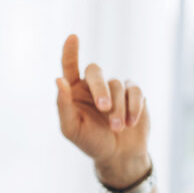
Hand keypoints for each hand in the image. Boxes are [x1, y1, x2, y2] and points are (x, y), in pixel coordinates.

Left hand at [56, 35, 150, 187]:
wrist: (118, 155)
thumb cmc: (90, 141)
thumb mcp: (71, 128)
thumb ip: (63, 105)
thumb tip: (58, 80)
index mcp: (74, 91)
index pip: (70, 66)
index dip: (70, 52)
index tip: (72, 37)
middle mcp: (93, 85)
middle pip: (95, 72)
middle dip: (100, 89)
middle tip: (104, 108)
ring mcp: (114, 87)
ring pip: (116, 85)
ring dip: (118, 108)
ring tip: (117, 128)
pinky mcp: (134, 93)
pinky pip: (134, 90)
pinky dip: (133, 106)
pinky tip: (130, 123)